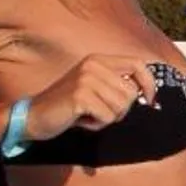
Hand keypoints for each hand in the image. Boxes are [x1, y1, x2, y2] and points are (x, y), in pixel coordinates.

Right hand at [26, 55, 161, 142]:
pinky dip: (96, 124)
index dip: (150, 84)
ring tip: (87, 114)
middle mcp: (93, 65)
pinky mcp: (80, 96)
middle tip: (97, 111)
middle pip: (132, 93)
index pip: (139, 65)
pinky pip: (107, 118)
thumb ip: (118, 85)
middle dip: (120, 110)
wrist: (34, 115)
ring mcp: (86, 79)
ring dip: (106, 118)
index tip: (151, 101)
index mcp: (99, 60)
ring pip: (121, 108)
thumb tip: (149, 94)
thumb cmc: (69, 106)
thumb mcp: (95, 88)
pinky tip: (80, 119)